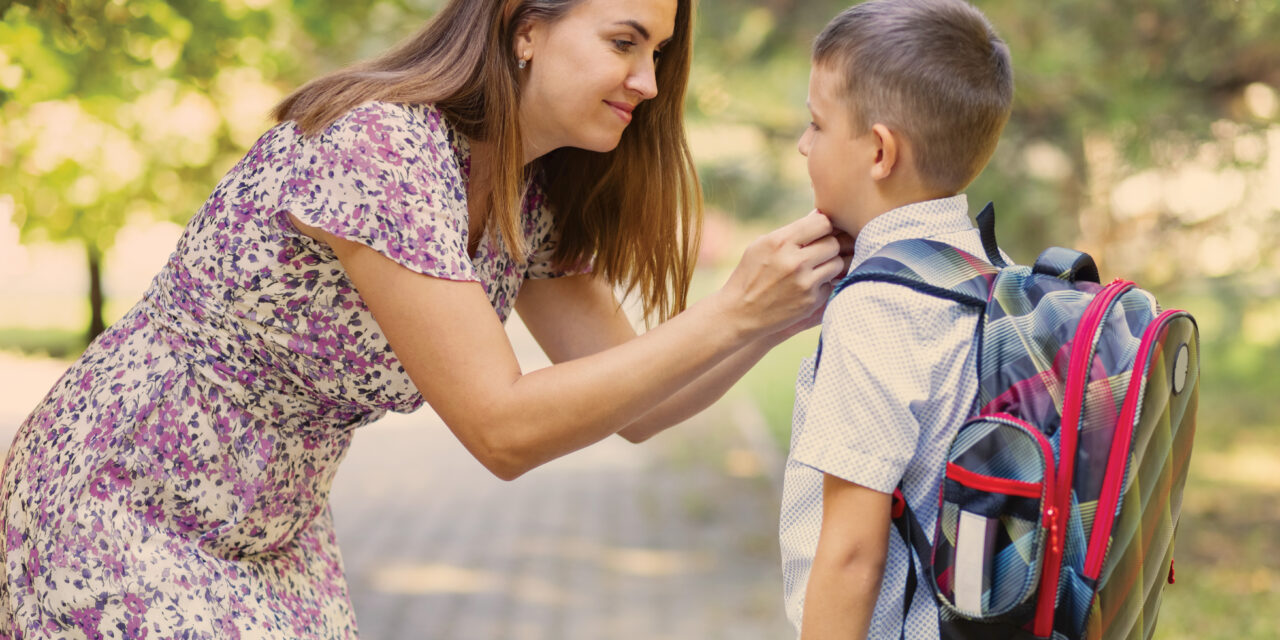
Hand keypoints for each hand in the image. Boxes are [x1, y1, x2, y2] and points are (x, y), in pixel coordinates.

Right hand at [714, 211, 845, 339]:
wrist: (738, 314)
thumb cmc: (749, 276)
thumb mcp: (760, 246)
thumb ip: (789, 232)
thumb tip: (819, 216)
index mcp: (780, 242)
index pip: (823, 223)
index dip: (824, 227)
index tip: (818, 233)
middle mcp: (794, 261)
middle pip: (833, 243)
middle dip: (828, 246)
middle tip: (817, 252)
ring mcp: (804, 283)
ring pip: (837, 263)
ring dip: (829, 265)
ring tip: (813, 269)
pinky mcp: (810, 302)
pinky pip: (831, 284)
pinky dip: (823, 285)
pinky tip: (806, 287)